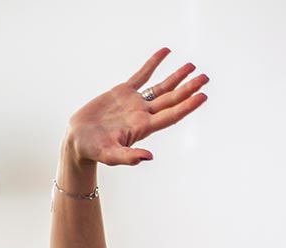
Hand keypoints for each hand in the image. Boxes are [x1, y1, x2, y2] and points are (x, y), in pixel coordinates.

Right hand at [64, 48, 208, 167]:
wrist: (79, 141)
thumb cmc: (95, 151)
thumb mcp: (111, 156)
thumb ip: (129, 157)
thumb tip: (149, 157)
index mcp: (144, 128)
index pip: (172, 115)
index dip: (188, 106)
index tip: (202, 96)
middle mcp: (144, 114)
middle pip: (172, 99)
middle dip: (189, 88)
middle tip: (205, 78)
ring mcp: (135, 102)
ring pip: (161, 87)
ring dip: (177, 77)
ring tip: (192, 66)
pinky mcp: (123, 92)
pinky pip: (142, 75)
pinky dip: (153, 64)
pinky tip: (165, 52)